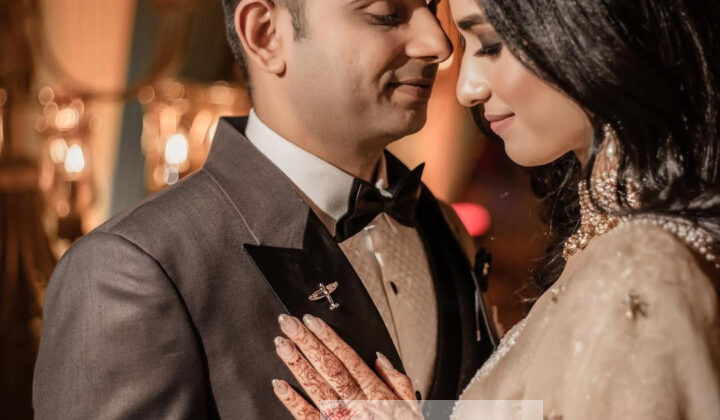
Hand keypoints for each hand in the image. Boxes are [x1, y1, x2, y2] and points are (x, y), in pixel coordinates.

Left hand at [272, 314, 421, 419]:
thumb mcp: (413, 409)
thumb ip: (398, 382)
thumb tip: (380, 359)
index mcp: (377, 395)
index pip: (349, 359)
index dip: (329, 338)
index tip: (313, 321)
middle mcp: (358, 406)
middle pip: (329, 368)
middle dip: (307, 343)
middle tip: (289, 323)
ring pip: (316, 388)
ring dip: (296, 365)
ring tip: (281, 345)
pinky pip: (307, 419)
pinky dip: (292, 402)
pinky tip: (279, 385)